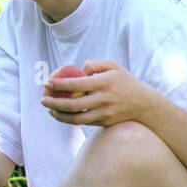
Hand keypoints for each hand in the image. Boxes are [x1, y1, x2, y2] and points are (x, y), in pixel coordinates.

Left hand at [40, 59, 158, 126]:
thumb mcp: (113, 66)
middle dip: (53, 103)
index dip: (59, 84)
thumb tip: (78, 69)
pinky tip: (60, 114)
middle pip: (72, 105)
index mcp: (104, 83)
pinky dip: (69, 120)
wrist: (144, 104)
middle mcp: (104, 99)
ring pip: (76, 118)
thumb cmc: (124, 81)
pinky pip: (83, 122)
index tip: (47, 83)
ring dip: (58, 115)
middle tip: (42, 99)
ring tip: (48, 109)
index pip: (76, 84)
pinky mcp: (104, 123)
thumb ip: (94, 64)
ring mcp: (104, 113)